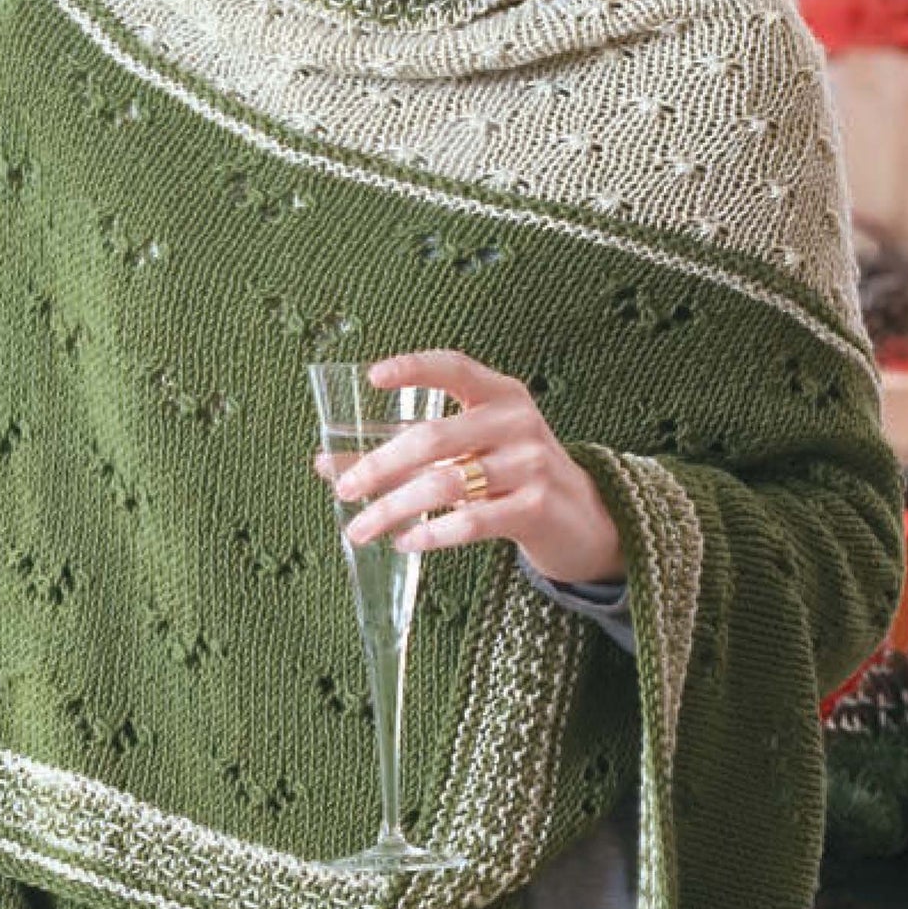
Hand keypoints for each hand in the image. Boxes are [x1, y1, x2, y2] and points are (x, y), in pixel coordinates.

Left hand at [312, 350, 625, 586]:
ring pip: (445, 484)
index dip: (414, 367)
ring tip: (359, 529)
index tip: (373, 377)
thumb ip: (405, 452)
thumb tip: (326, 464)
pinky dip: (432, 532)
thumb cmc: (510, 475)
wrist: (581, 517)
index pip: (455, 367)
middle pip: (433, 437)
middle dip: (379, 465)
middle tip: (343, 489)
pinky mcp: (535, 507)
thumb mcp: (469, 451)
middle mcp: (517, 422)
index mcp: (501, 394)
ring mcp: (531, 463)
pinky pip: (472, 521)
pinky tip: (405, 541)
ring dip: (393, 508)